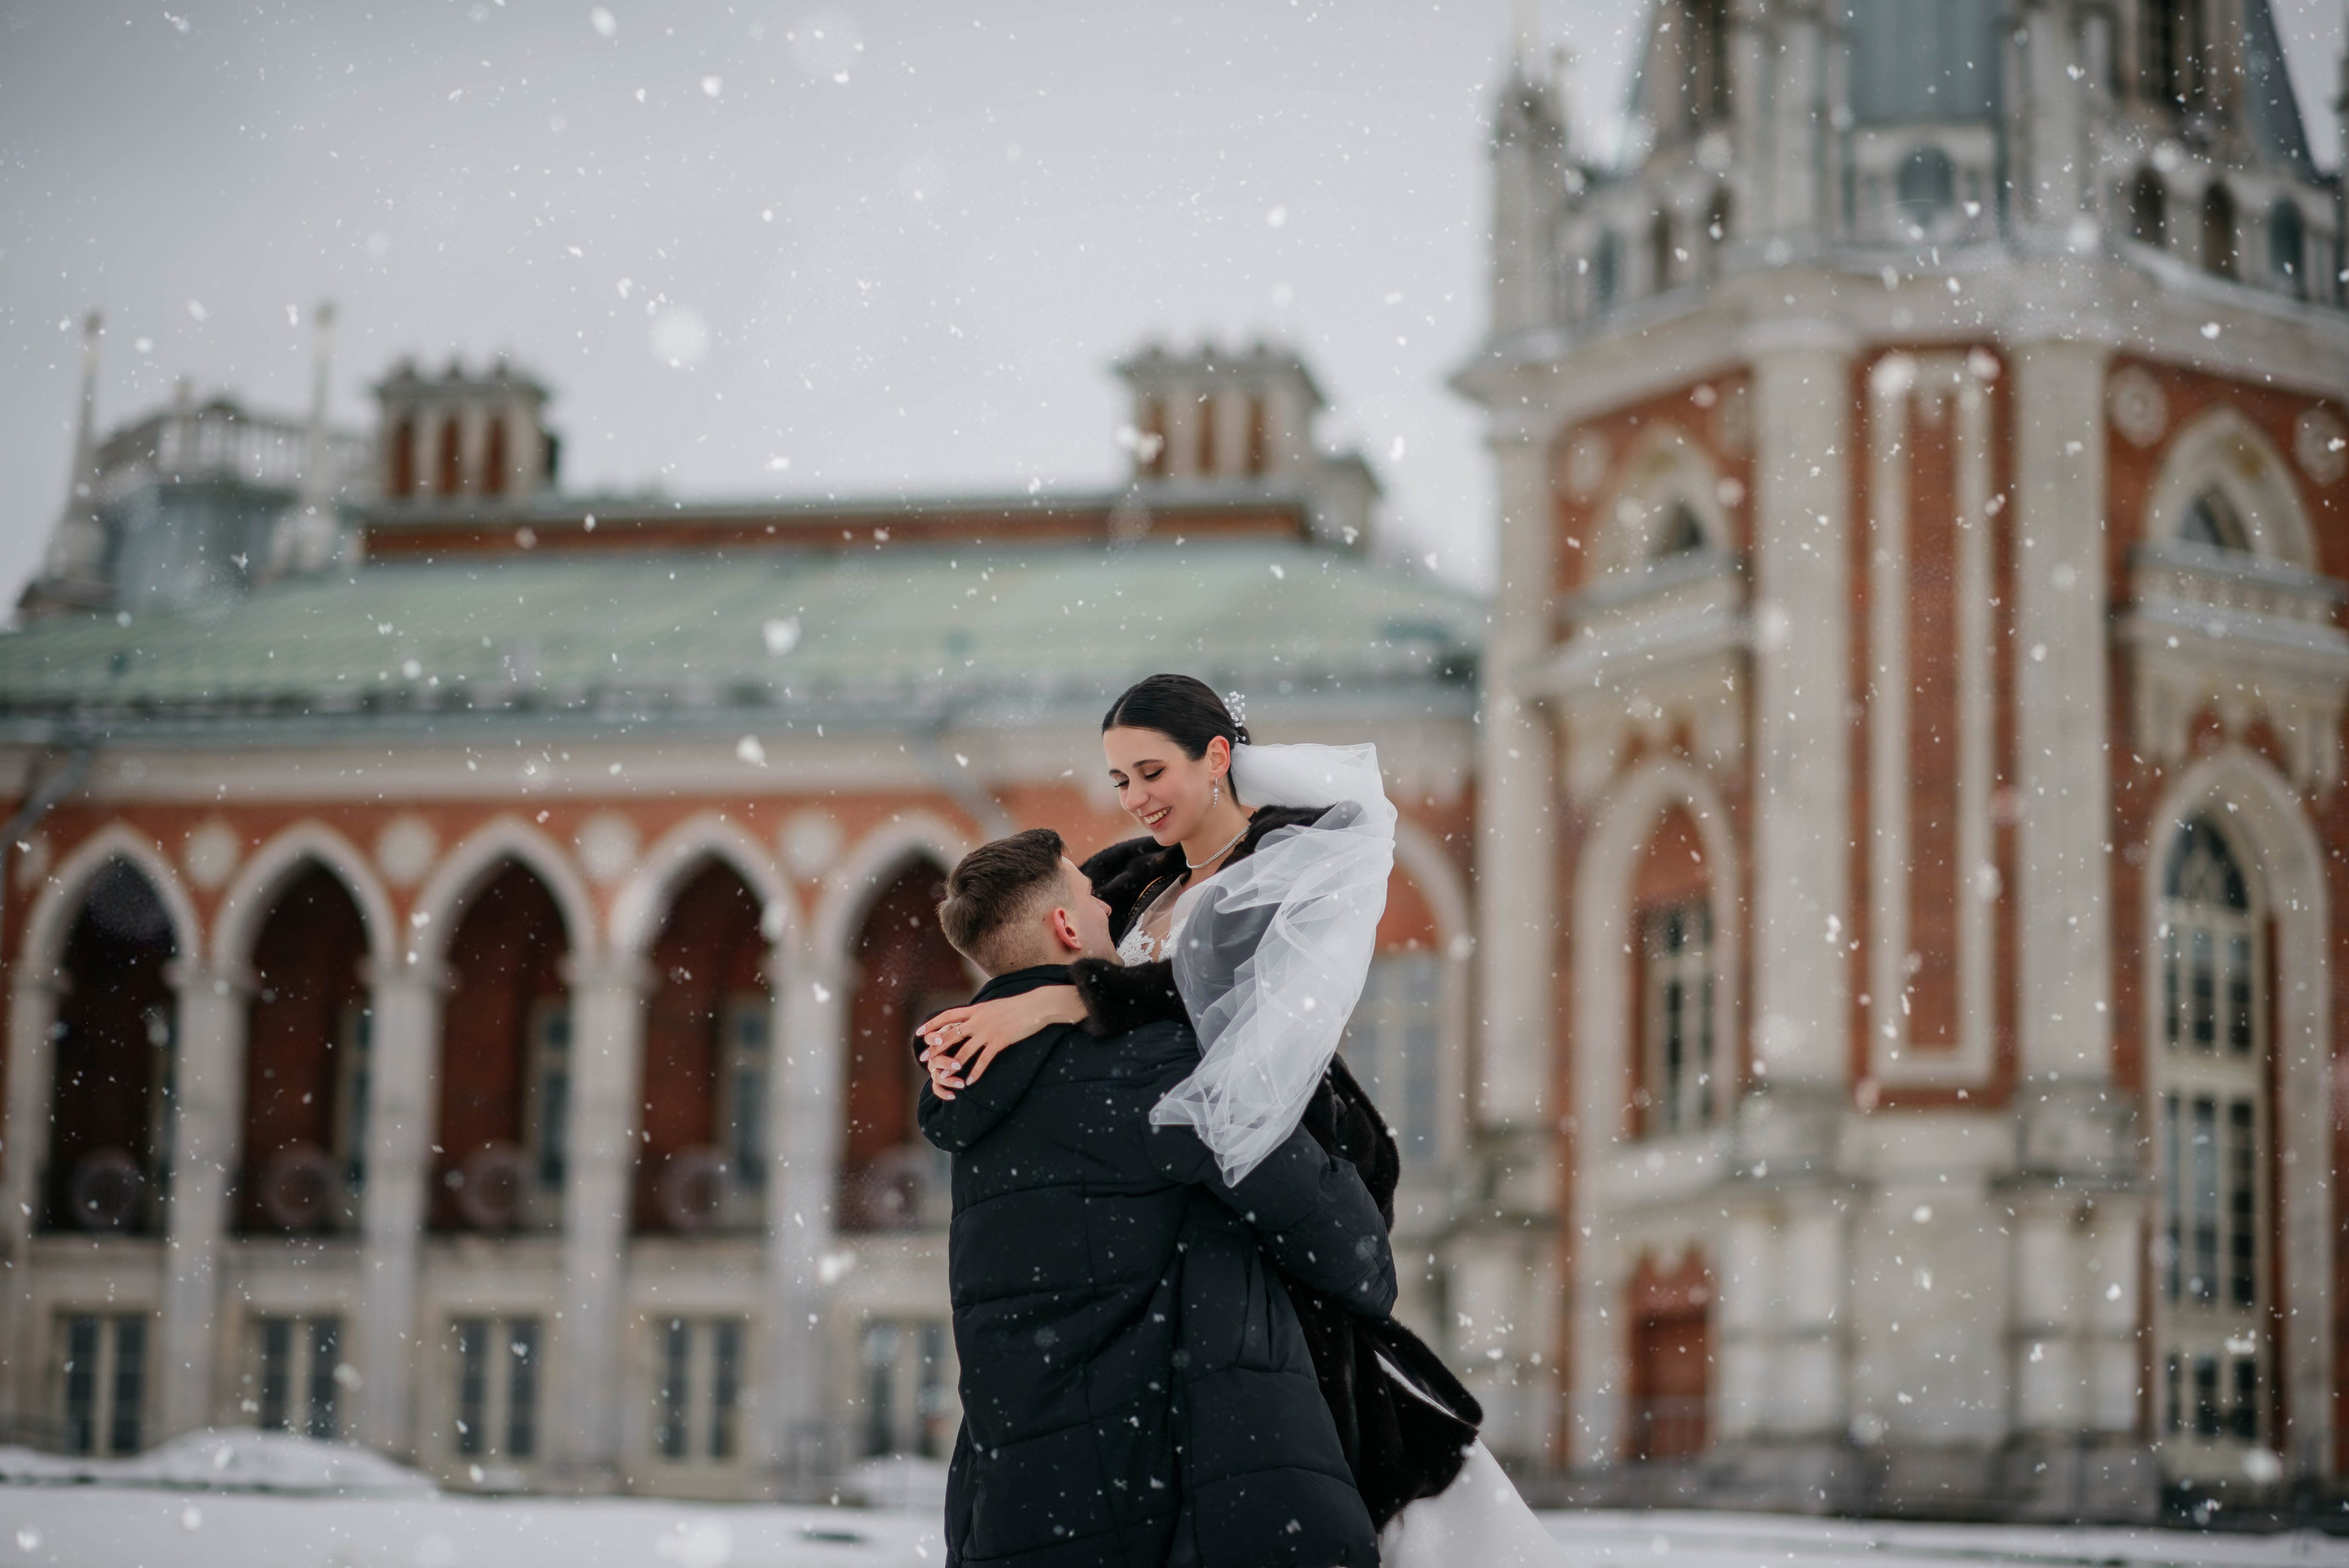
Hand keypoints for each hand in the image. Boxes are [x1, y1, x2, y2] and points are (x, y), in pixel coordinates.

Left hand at [919, 985, 1084, 1097]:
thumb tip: (969, 1017)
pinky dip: (976, 1072)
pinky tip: (970, 1082)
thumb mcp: (993, 1006)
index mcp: (975, 1009)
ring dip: (952, 1066)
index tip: (919, 1033)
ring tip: (943, 1077)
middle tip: (924, 1060)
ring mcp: (988, 1031)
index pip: (947, 1016)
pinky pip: (984, 1060)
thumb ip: (979, 1013)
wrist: (1036, 1006)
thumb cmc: (1016, 1006)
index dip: (932, 1025)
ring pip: (964, 1051)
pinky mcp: (1000, 1041)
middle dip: (936, 1048)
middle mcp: (978, 1020)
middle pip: (951, 1035)